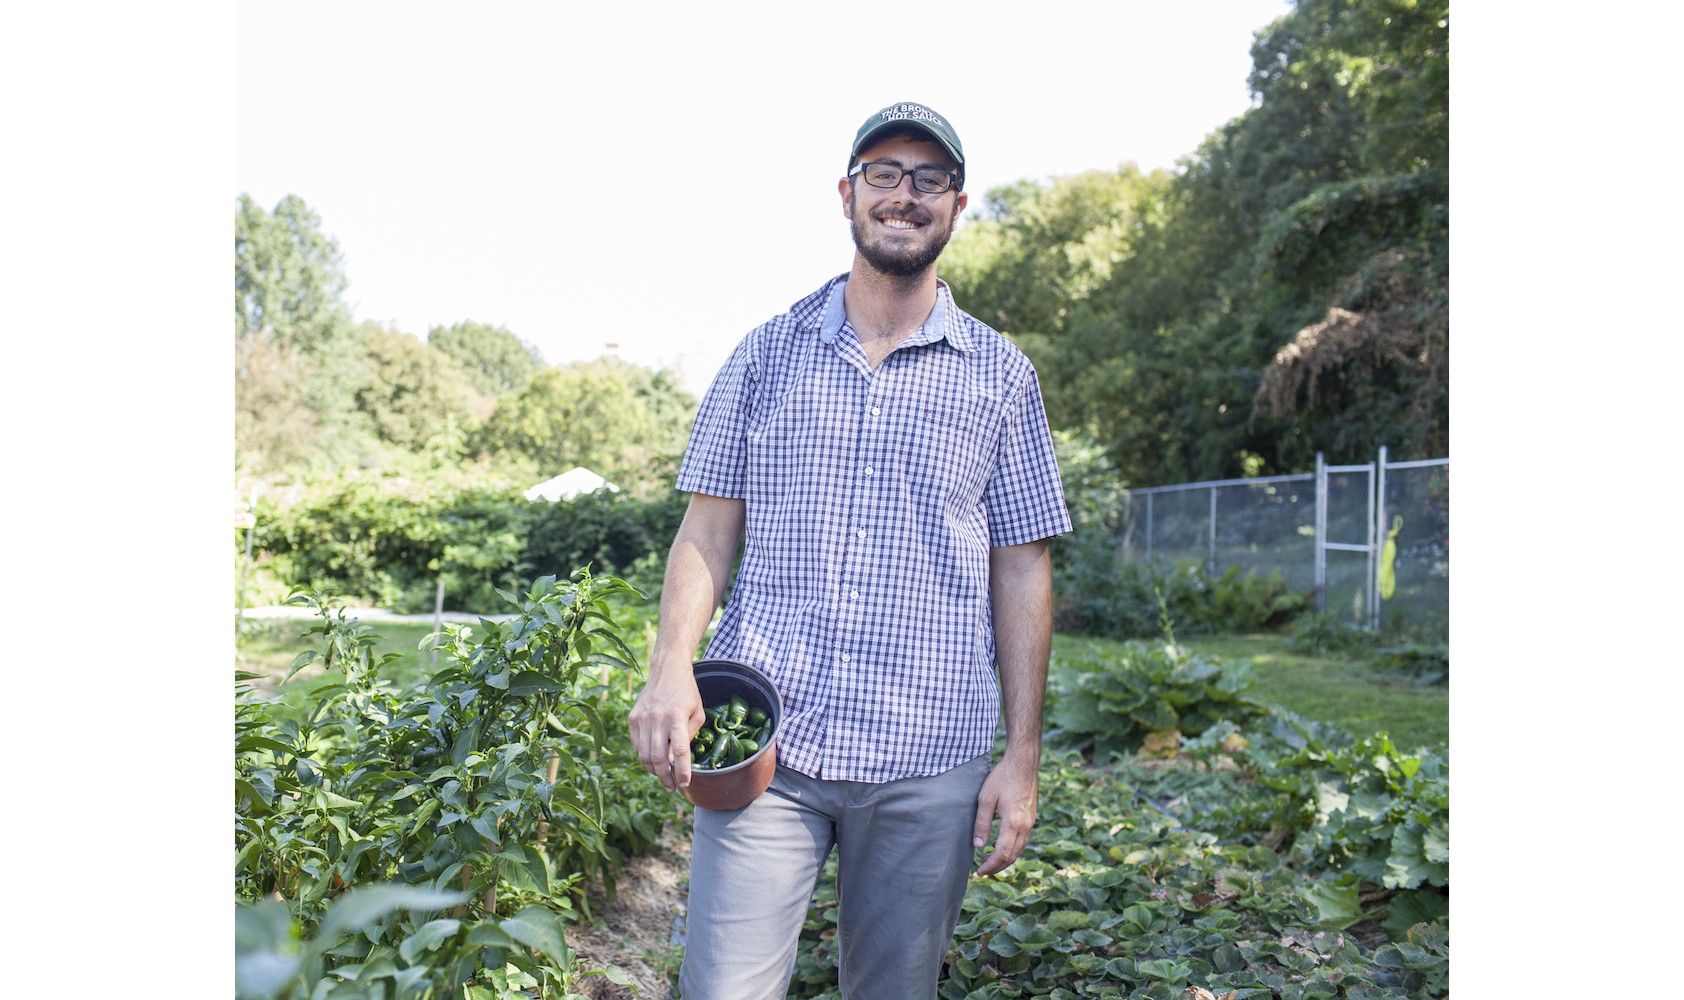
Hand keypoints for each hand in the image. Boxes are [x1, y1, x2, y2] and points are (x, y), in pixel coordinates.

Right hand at [628, 665, 704, 791]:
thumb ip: (689, 736)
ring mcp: (642, 718)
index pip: (679, 750)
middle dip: (665, 777)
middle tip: (672, 787)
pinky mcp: (633, 718)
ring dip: (654, 771)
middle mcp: (657, 718)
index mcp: (677, 716)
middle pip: (658, 757)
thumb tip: (677, 760)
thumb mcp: (698, 713)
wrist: (667, 671)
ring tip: (663, 777)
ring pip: (644, 755)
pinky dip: (644, 758)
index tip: (684, 784)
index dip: (682, 771)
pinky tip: (653, 761)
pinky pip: (637, 746)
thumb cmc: (687, 694)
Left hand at [972, 748, 1038, 876]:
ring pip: (1020, 849)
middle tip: (984, 872)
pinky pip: (1024, 840)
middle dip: (998, 867)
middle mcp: (1025, 826)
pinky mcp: (1031, 817)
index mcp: (1013, 823)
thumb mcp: (985, 799)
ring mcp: (1031, 822)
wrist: (1023, 763)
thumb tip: (978, 845)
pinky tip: (1003, 847)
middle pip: (1013, 856)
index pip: (1002, 853)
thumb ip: (981, 823)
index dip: (990, 865)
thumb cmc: (1002, 777)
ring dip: (1007, 859)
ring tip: (992, 863)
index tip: (979, 872)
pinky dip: (1013, 849)